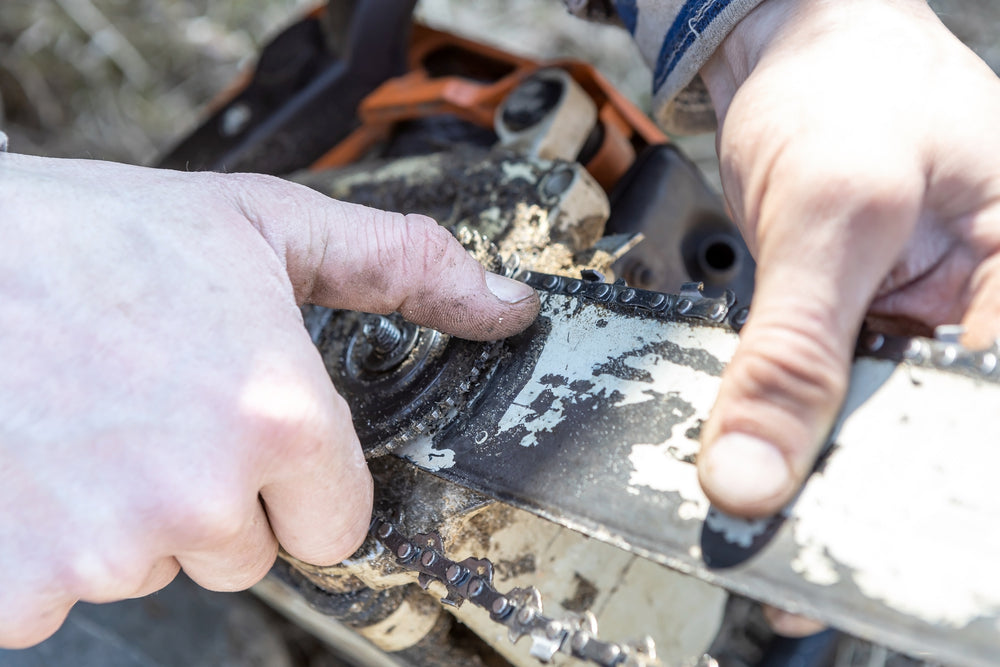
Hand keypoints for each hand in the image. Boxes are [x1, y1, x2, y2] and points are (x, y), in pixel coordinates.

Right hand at [0, 153, 538, 647]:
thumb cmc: (79, 237)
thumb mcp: (258, 227)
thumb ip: (398, 267)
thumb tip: (502, 305)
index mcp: (275, 415)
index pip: (339, 525)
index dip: (302, 482)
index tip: (255, 436)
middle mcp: (200, 495)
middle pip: (247, 549)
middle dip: (214, 495)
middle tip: (153, 407)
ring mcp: (104, 552)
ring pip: (157, 569)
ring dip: (130, 513)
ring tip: (87, 420)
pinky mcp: (18, 589)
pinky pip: (66, 594)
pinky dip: (51, 543)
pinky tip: (37, 462)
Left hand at [697, 0, 999, 516]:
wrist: (786, 54)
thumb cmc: (841, 90)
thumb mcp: (828, 212)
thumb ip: (794, 348)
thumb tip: (751, 475)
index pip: (982, 415)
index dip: (926, 496)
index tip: (854, 557)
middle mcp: (989, 314)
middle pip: (936, 438)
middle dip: (869, 499)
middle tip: (800, 565)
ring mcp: (926, 329)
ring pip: (882, 431)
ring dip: (827, 475)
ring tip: (772, 532)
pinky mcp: (868, 330)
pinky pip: (834, 400)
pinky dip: (795, 431)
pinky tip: (760, 466)